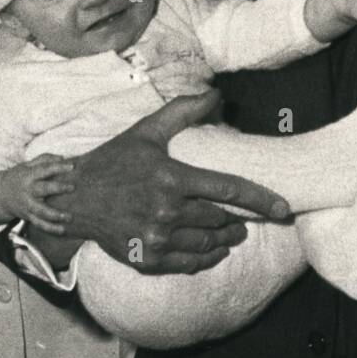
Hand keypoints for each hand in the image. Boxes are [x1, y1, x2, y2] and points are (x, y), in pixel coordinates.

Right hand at [0, 153, 74, 234]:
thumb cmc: (20, 177)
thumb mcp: (28, 165)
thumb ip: (45, 159)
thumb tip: (63, 158)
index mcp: (29, 176)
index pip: (44, 169)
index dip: (57, 167)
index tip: (72, 166)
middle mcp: (28, 191)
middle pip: (42, 189)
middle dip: (57, 188)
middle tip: (72, 187)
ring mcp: (27, 205)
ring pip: (41, 211)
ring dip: (55, 215)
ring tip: (69, 217)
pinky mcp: (28, 216)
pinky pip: (39, 224)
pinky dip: (50, 228)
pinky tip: (63, 230)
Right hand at [50, 90, 290, 273]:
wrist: (72, 198)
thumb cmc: (113, 161)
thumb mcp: (146, 131)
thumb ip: (183, 111)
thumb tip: (216, 93)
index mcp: (171, 178)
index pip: (229, 190)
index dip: (261, 200)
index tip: (284, 209)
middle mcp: (165, 211)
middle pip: (221, 220)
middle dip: (239, 221)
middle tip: (245, 219)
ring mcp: (155, 239)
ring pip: (208, 245)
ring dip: (225, 240)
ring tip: (231, 233)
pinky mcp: (146, 259)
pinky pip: (188, 264)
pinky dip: (205, 259)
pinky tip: (211, 251)